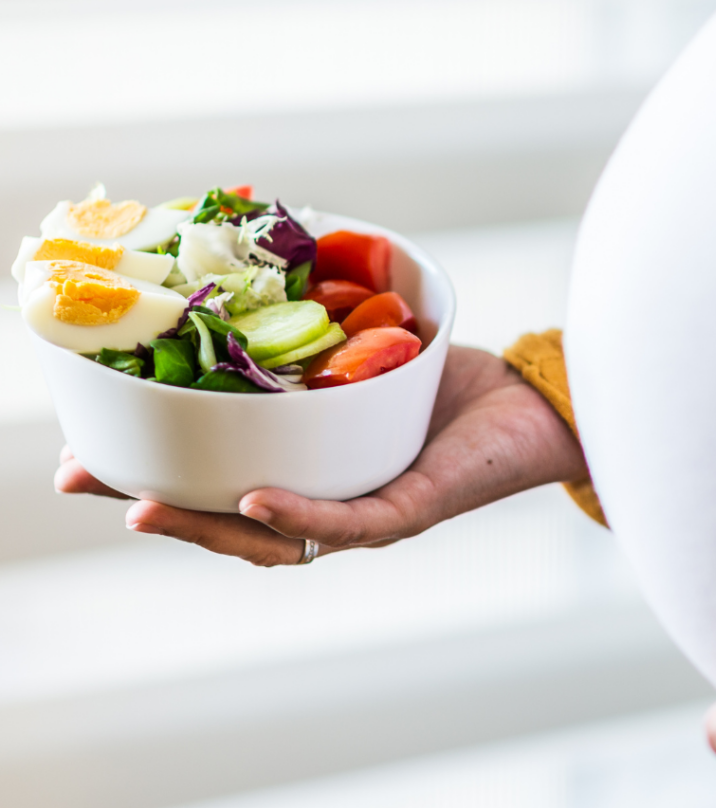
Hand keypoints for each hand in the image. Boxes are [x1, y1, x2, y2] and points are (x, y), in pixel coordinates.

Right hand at [55, 345, 588, 565]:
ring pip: (272, 538)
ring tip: (145, 505)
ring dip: (206, 523)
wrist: (538, 404)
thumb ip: (312, 330)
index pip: (218, 484)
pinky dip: (297, 512)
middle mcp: (330, 503)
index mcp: (310, 471)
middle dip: (157, 504)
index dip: (153, 475)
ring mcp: (369, 516)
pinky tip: (252, 497)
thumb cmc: (450, 379)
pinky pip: (349, 522)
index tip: (84, 455)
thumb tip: (250, 269)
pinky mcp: (412, 509)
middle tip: (84, 479)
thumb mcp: (366, 352)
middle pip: (228, 523)